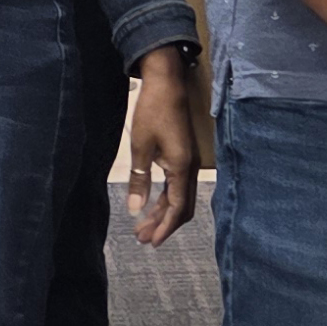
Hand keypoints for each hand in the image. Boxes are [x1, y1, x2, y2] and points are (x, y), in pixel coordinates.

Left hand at [125, 47, 198, 245]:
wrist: (167, 83)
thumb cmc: (153, 111)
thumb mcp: (141, 146)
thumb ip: (140, 179)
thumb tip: (135, 209)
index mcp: (182, 168)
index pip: (177, 208)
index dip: (165, 228)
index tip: (152, 243)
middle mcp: (191, 167)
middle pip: (181, 207)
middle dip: (163, 224)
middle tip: (143, 238)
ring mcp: (189, 161)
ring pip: (180, 196)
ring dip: (163, 212)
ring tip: (143, 225)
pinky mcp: (184, 154)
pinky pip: (178, 184)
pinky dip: (166, 197)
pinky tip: (152, 202)